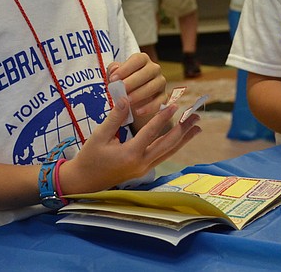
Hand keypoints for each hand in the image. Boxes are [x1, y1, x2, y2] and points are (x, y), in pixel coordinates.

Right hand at [58, 98, 201, 194]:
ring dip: (183, 139)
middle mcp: (141, 163)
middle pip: (168, 144)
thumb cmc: (89, 157)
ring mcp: (144, 168)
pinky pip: (163, 156)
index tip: (175, 104)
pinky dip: (174, 146)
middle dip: (183, 129)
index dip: (163, 117)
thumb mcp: (98, 135)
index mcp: (130, 154)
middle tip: (196, 115)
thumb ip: (115, 118)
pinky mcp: (143, 170)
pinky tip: (181, 139)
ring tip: (197, 127)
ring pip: (168, 152)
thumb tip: (126, 99)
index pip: (151, 132)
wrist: (84, 181)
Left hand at [107, 53, 165, 125]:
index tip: (113, 79)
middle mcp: (154, 69)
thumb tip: (114, 69)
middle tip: (122, 89)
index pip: (137, 60)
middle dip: (133, 81)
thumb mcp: (116, 76)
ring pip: (154, 86)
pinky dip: (149, 107)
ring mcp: (161, 82)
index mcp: (142, 60)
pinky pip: (160, 101)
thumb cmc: (124, 83)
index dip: (125, 68)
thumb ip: (113, 70)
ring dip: (140, 93)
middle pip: (148, 71)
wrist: (134, 100)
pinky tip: (138, 112)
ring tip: (128, 101)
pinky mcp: (164, 96)